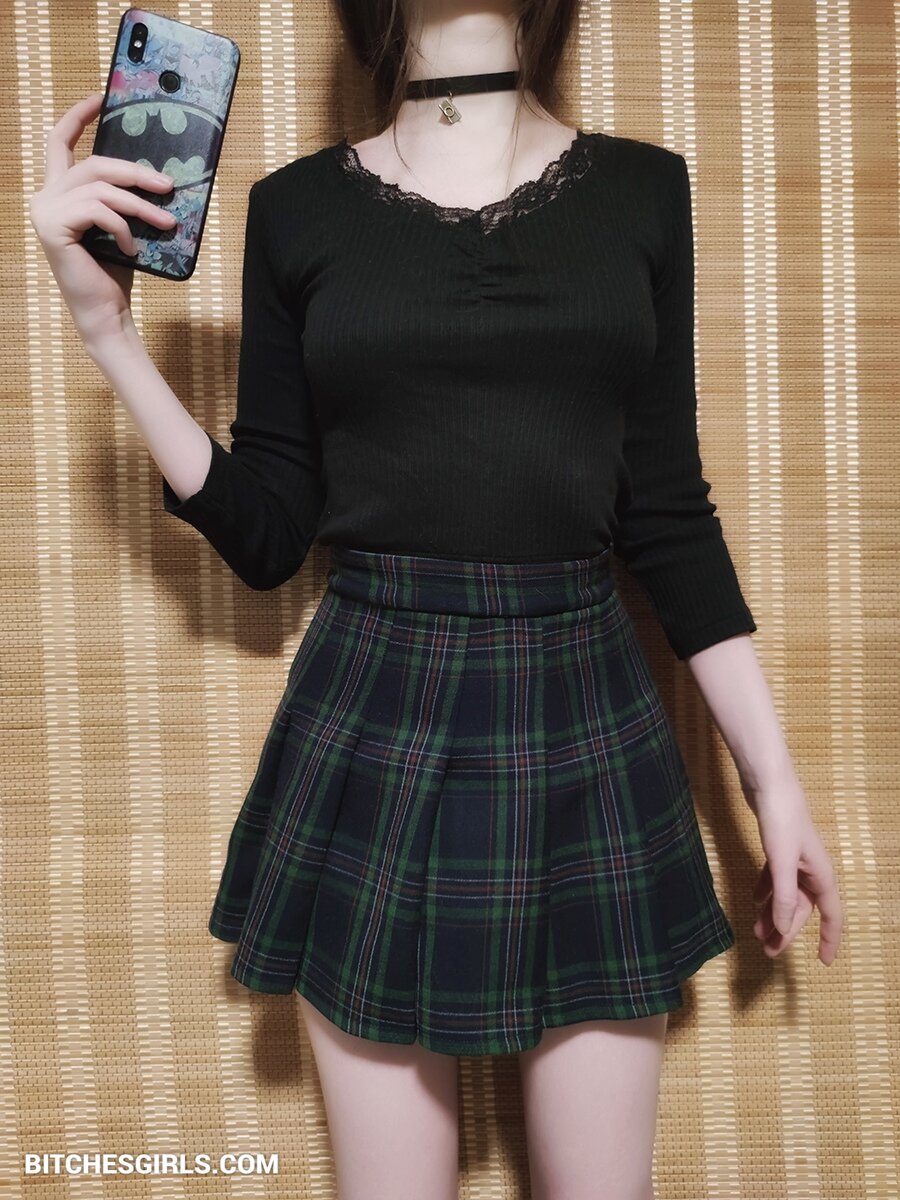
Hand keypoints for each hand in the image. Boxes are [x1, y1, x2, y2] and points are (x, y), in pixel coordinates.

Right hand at [28, 91, 177, 346]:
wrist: (106, 313)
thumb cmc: (115, 271)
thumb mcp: (121, 224)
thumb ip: (121, 196)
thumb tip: (156, 173)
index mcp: (59, 192)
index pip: (61, 141)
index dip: (78, 116)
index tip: (99, 97)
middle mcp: (45, 196)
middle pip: (94, 164)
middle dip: (135, 172)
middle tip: (169, 186)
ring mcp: (45, 211)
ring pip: (101, 188)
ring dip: (140, 205)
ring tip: (167, 224)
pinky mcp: (53, 227)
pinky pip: (98, 211)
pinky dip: (122, 228)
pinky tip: (133, 248)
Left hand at [748, 778, 842, 965]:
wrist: (768, 783)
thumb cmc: (780, 820)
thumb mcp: (781, 862)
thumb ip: (784, 897)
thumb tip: (784, 930)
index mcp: (820, 874)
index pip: (830, 915)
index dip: (828, 939)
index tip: (824, 962)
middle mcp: (811, 869)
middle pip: (802, 909)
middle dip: (786, 931)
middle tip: (767, 951)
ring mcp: (794, 858)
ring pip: (786, 895)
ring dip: (772, 913)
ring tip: (755, 931)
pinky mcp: (778, 847)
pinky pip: (774, 878)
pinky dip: (765, 891)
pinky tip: (754, 900)